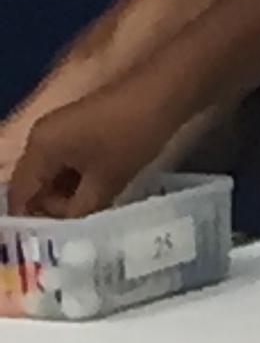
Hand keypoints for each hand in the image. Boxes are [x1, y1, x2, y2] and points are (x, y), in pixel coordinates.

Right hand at [6, 71, 187, 217]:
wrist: (157, 98)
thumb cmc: (128, 140)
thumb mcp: (105, 184)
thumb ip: (79, 210)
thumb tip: (67, 229)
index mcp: (40, 148)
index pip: (20, 193)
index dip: (31, 220)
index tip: (48, 245)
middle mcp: (41, 137)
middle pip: (35, 184)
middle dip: (54, 209)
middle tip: (82, 230)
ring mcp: (59, 131)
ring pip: (54, 176)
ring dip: (70, 197)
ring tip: (95, 215)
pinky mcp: (77, 130)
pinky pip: (69, 164)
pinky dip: (80, 182)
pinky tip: (101, 195)